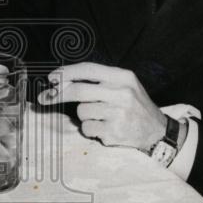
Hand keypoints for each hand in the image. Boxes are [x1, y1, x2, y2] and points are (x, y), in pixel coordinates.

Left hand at [37, 62, 165, 151]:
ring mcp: (118, 114)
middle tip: (45, 97)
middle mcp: (121, 93)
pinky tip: (106, 127)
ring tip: (102, 116)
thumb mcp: (124, 84)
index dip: (66, 73)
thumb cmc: (134, 104)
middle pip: (78, 91)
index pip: (88, 69)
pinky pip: (87, 128)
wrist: (157, 131)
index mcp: (123, 77)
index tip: (51, 78)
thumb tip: (61, 82)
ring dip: (85, 115)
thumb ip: (98, 81)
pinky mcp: (114, 132)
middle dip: (58, 94)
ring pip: (81, 112)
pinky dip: (91, 129)